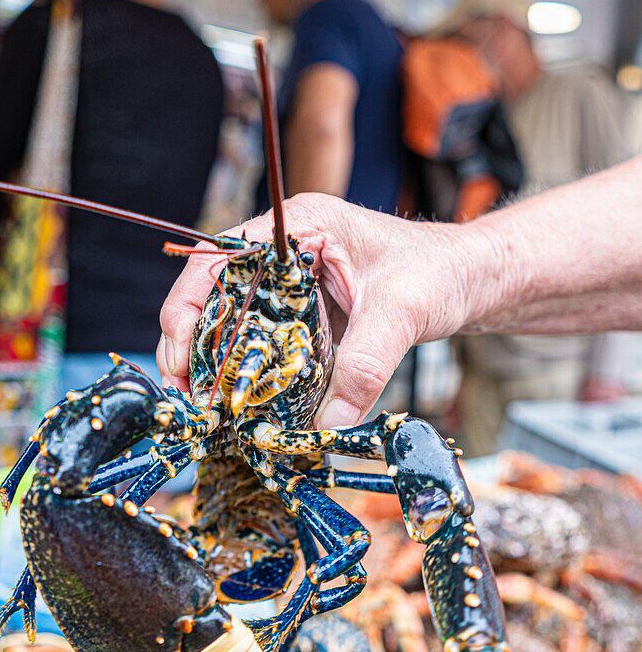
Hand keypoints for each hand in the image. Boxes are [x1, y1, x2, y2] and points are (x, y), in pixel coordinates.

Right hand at [157, 192, 471, 427]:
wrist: (469, 278)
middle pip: (213, 293)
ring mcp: (291, 281)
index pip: (219, 259)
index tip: (181, 356)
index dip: (188, 306)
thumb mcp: (404, 314)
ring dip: (214, 360)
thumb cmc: (440, 273)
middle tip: (187, 394)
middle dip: (192, 342)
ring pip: (232, 319)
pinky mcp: (303, 311)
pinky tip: (241, 400)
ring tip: (204, 404)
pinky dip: (247, 369)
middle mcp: (285, 249)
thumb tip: (327, 425)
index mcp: (299, 226)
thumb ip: (365, 366)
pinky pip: (262, 339)